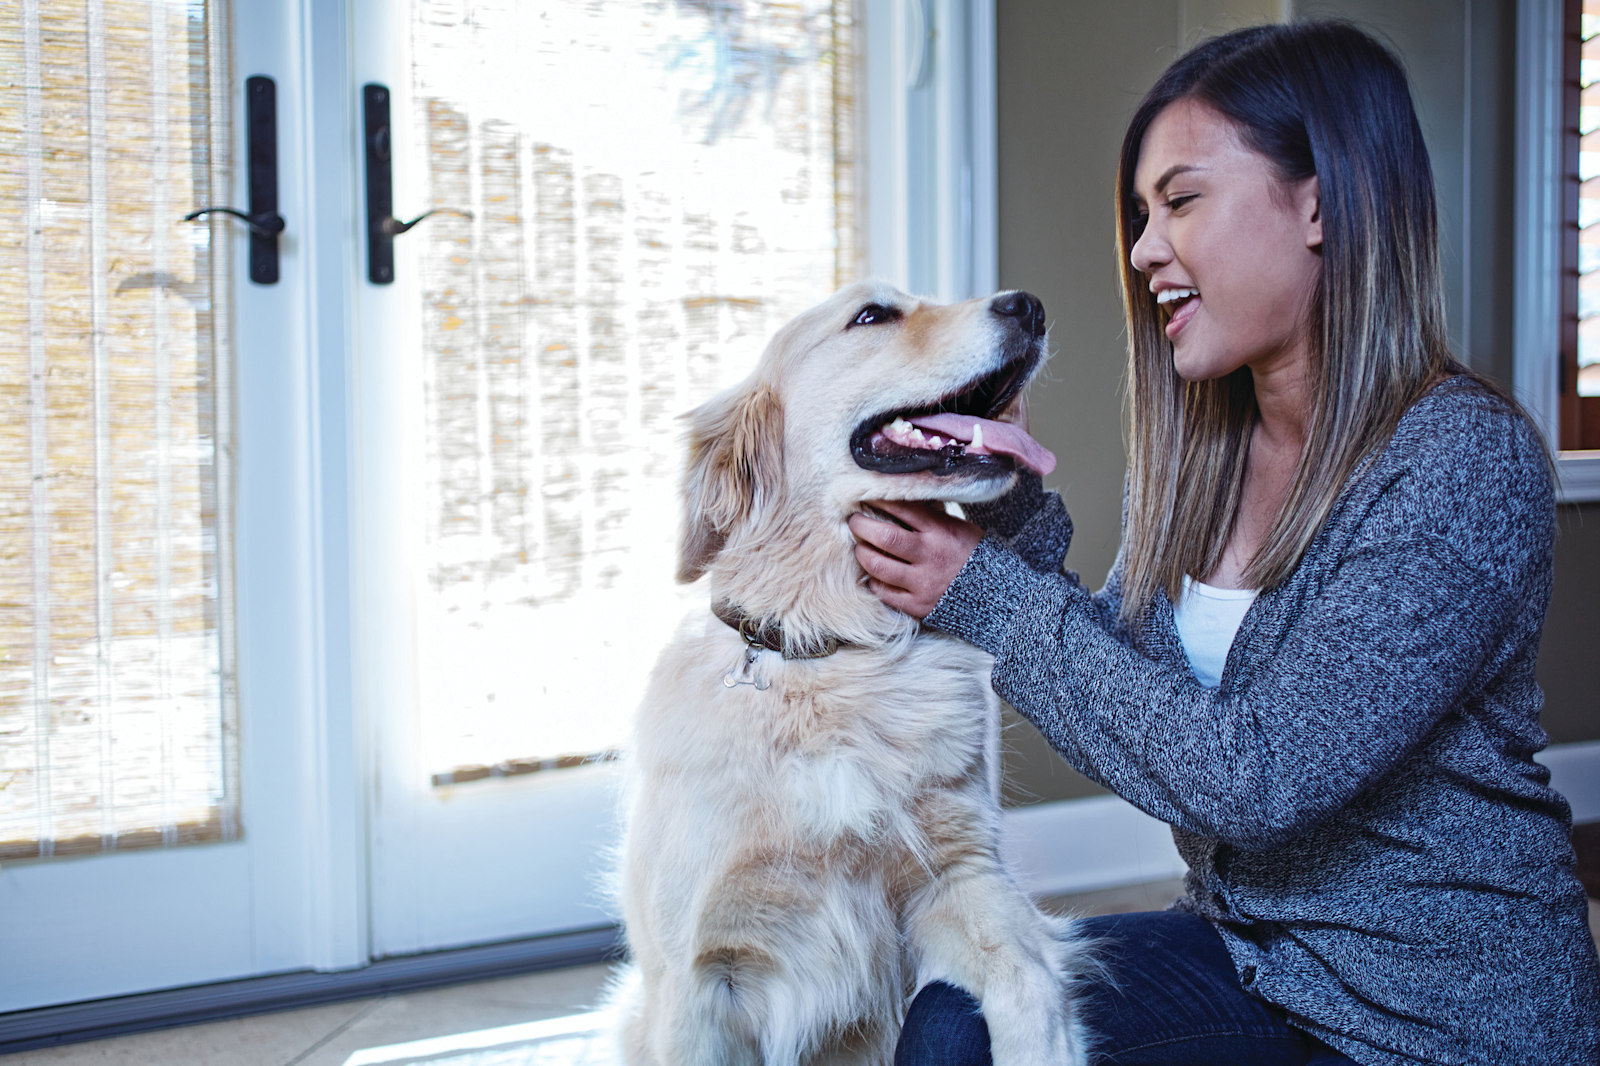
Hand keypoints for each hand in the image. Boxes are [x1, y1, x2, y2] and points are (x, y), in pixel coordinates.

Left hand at [849, 500, 983, 619]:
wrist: (995, 593)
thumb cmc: (971, 554)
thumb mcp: (957, 527)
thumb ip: (929, 518)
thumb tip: (895, 503)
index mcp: (940, 531)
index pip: (902, 509)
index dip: (878, 501)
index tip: (865, 496)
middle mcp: (929, 556)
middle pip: (885, 537)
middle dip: (862, 526)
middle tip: (854, 522)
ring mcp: (922, 582)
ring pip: (878, 566)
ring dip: (862, 554)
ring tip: (859, 547)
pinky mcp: (917, 605)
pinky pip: (884, 592)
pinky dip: (874, 580)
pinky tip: (873, 574)